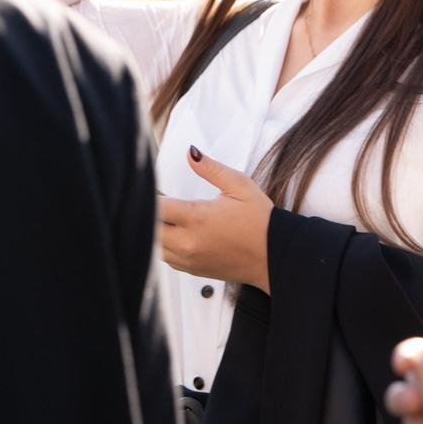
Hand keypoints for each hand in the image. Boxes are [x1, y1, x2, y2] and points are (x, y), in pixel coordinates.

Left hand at [159, 147, 272, 290]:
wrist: (274, 257)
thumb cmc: (260, 222)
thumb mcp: (240, 186)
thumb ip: (211, 168)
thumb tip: (191, 152)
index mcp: (198, 219)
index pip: (156, 207)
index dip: (149, 195)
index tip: (152, 187)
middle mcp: (189, 243)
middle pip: (148, 229)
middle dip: (149, 213)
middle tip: (158, 200)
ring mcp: (189, 260)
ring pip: (153, 246)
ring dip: (154, 230)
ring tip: (167, 217)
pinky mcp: (192, 271)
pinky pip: (165, 258)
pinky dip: (164, 245)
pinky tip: (175, 233)